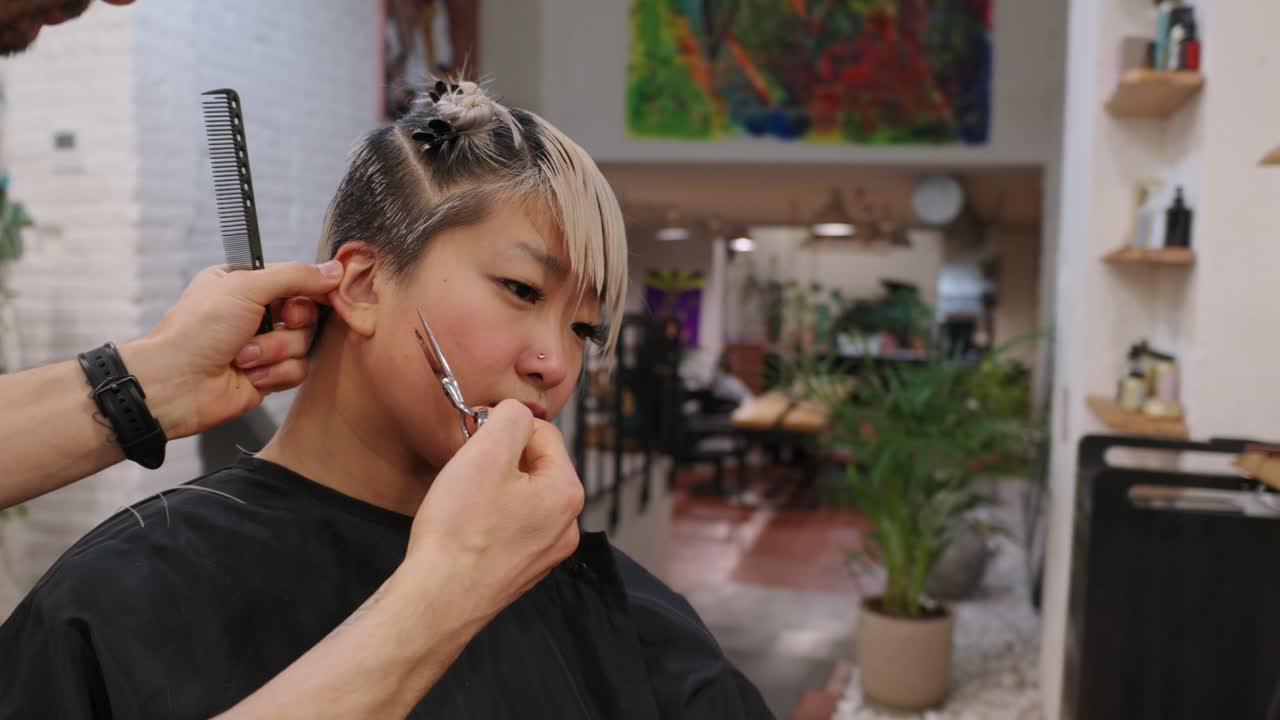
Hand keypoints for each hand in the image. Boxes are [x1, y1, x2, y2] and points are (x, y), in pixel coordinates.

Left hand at [120, 261, 343, 439]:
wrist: (175, 384)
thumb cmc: (195, 331)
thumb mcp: (245, 286)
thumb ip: (295, 276)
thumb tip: (334, 270)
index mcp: (245, 284)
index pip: (296, 280)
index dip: (309, 289)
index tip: (317, 294)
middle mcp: (255, 313)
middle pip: (307, 313)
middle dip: (289, 324)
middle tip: (267, 324)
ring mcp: (263, 346)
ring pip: (304, 344)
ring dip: (275, 350)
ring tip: (243, 356)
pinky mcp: (268, 375)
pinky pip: (298, 370)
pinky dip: (274, 373)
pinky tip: (249, 374)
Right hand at [406, 399, 583, 623]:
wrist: (438, 600)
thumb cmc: (460, 529)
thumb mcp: (486, 452)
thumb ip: (510, 418)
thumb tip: (515, 413)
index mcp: (567, 492)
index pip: (543, 432)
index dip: (503, 427)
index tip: (473, 437)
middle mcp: (567, 524)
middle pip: (534, 465)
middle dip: (499, 459)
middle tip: (466, 470)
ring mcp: (546, 552)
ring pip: (522, 497)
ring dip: (494, 488)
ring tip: (464, 501)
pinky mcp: (523, 571)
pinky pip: (511, 528)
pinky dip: (490, 520)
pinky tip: (467, 529)